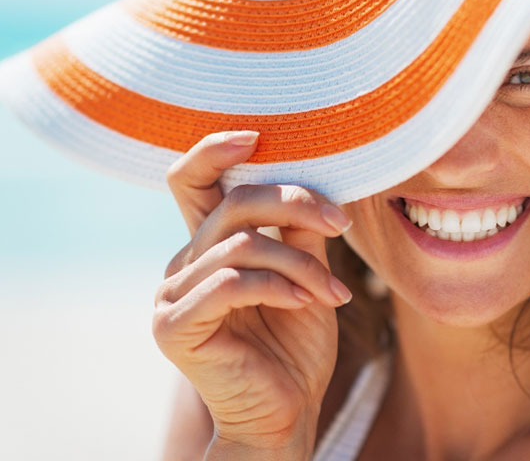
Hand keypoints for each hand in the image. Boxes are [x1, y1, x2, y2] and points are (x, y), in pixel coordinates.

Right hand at [152, 131, 351, 457]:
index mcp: (207, 245)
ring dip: (300, 263)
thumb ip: (299, 229)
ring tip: (335, 293)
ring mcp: (171, 295)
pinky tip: (305, 304)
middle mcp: (182, 263)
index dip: (214, 149)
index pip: (191, 180)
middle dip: (294, 203)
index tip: (257, 136)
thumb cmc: (296, 342)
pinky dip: (278, 286)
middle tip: (339, 225)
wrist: (286, 412)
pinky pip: (232, 282)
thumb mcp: (305, 273)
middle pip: (233, 203)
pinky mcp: (175, 327)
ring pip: (241, 244)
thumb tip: (315, 179)